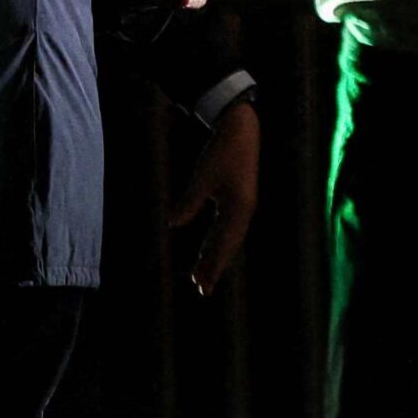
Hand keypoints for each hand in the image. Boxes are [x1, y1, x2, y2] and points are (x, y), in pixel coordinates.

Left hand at [169, 99, 258, 294]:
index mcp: (238, 208)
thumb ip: (189, 203)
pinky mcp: (240, 199)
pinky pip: (228, 227)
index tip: (203, 286)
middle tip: (202, 288)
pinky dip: (217, 241)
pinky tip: (207, 248)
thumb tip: (172, 224)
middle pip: (228, 246)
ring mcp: (243, 206)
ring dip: (215, 255)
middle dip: (215, 266)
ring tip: (201, 273)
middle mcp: (244, 211)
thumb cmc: (222, 152)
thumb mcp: (202, 178)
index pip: (223, 245)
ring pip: (228, 238)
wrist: (242, 129)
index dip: (213, 266)